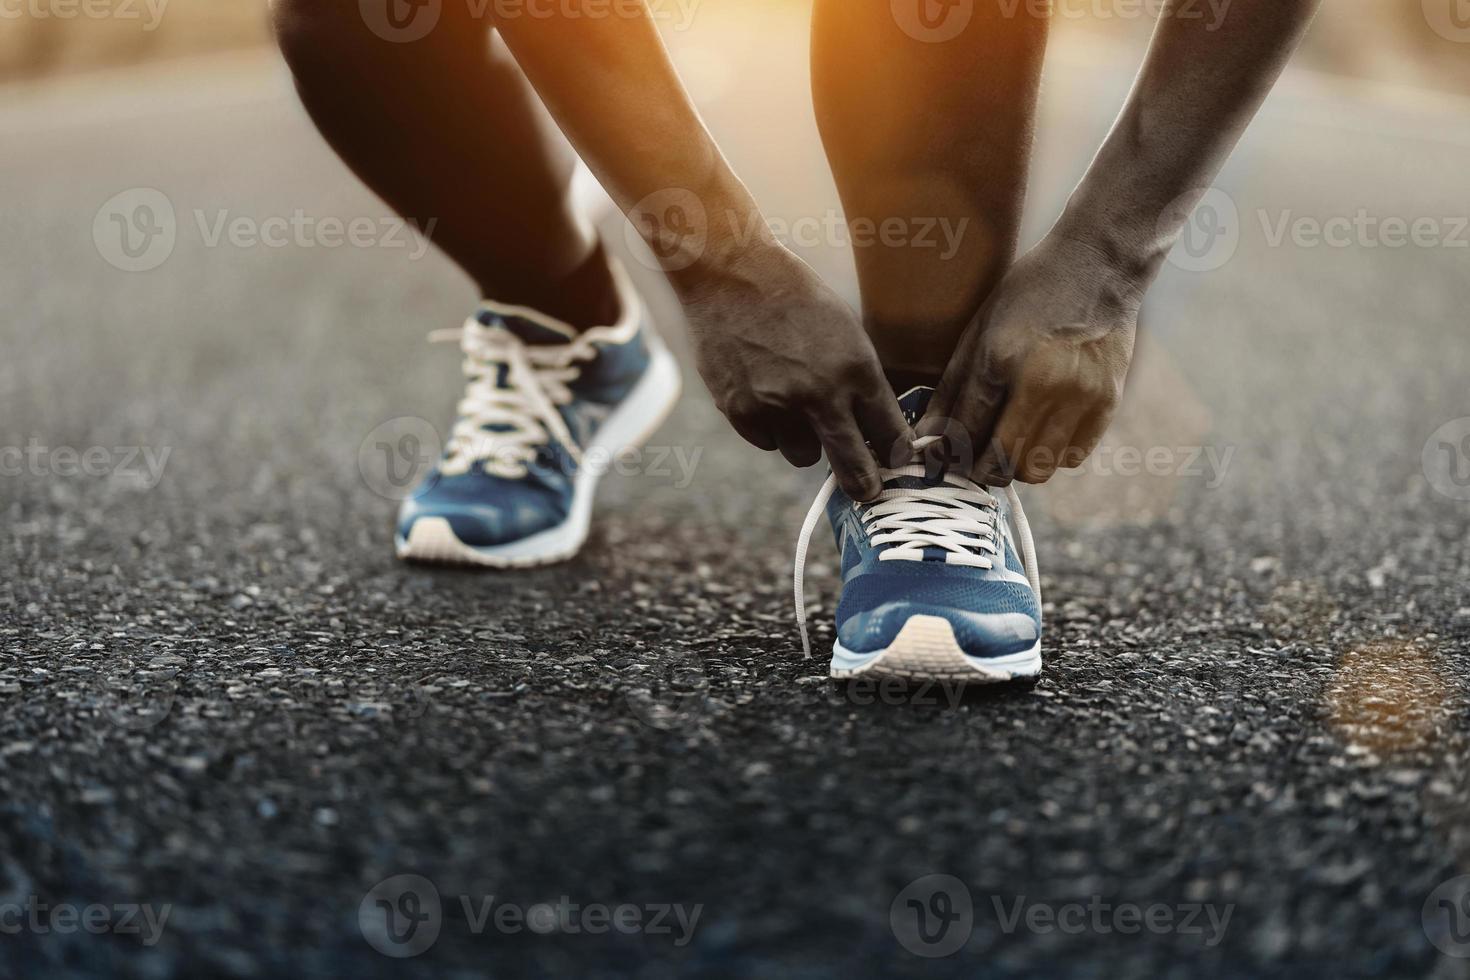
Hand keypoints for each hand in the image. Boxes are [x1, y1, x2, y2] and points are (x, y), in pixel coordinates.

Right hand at [680, 243, 911, 500]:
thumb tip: (874, 430)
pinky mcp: (741, 412)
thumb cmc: (795, 297)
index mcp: (855, 369)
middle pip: (852, 464)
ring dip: (804, 441)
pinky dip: (769, 428)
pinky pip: (766, 442)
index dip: (897, 455)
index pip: (889, 432)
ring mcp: (777, 406)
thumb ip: (858, 380)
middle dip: (864, 484)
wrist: (732, 274)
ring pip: (802, 455)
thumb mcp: (844, 331)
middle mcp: (819, 394)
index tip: (898, 465)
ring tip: (793, 404)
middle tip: (868, 492)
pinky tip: (763, 391)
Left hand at [921, 234, 1139, 485]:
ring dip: (1016, 466)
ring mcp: (1080, 396)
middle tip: (974, 458)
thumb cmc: (1030, 292)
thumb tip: (930, 435)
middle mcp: (1043, 383)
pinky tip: (1041, 431)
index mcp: (1001, 359)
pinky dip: (1051, 455)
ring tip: (1008, 445)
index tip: (939, 463)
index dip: (948, 454)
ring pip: (1037, 469)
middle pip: (1003, 462)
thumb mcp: (980, 329)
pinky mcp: (1108, 402)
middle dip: (981, 468)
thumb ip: (955, 387)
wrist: (1099, 265)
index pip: (967, 430)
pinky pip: (1071, 457)